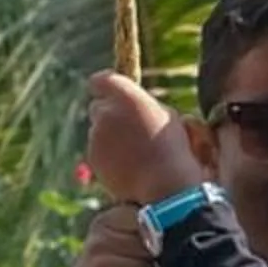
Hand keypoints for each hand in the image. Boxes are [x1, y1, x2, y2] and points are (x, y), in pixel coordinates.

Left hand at [84, 70, 203, 204]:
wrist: (165, 186)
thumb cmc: (174, 150)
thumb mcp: (167, 116)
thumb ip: (143, 106)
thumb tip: (133, 107)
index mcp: (126, 97)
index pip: (100, 80)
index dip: (105, 86)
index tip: (110, 92)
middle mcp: (106, 113)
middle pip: (97, 107)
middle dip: (109, 115)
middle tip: (127, 128)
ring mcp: (96, 136)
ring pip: (98, 131)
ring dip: (110, 137)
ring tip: (134, 153)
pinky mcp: (93, 157)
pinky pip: (97, 151)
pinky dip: (108, 156)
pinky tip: (128, 166)